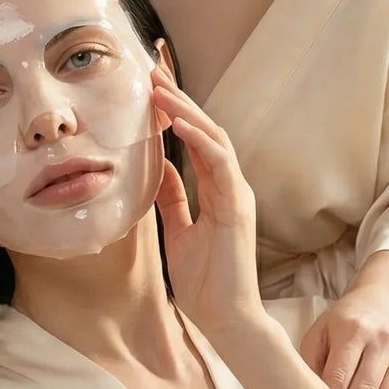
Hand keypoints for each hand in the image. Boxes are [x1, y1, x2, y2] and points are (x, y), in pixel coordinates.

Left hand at [151, 82, 264, 336]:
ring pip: (213, 138)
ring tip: (159, 87)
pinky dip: (200, 141)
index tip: (151, 84)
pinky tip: (178, 124)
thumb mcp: (178, 230)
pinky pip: (221, 164)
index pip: (195, 137)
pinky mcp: (238, 207)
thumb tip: (158, 170)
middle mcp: (230, 184)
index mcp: (217, 188)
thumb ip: (172, 199)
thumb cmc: (205, 280)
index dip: (175, 109)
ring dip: (185, 111)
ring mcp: (237, 193)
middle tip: (152, 70)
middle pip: (204, 128)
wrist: (225, 318)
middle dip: (178, 98)